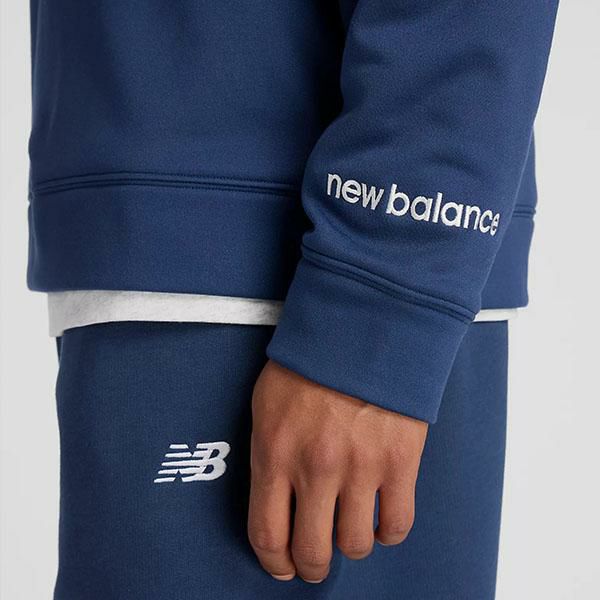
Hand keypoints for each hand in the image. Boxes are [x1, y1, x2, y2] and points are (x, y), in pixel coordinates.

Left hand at [248, 360, 427, 583]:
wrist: (361, 327)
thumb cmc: (311, 362)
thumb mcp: (266, 403)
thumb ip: (264, 453)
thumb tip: (270, 495)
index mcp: (275, 452)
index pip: (267, 534)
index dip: (274, 562)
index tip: (282, 566)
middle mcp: (316, 468)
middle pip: (312, 551)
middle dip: (310, 565)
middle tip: (313, 562)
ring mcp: (361, 467)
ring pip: (355, 544)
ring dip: (350, 545)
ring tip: (348, 529)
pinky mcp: (400, 461)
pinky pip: (397, 524)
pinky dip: (388, 533)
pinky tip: (381, 520)